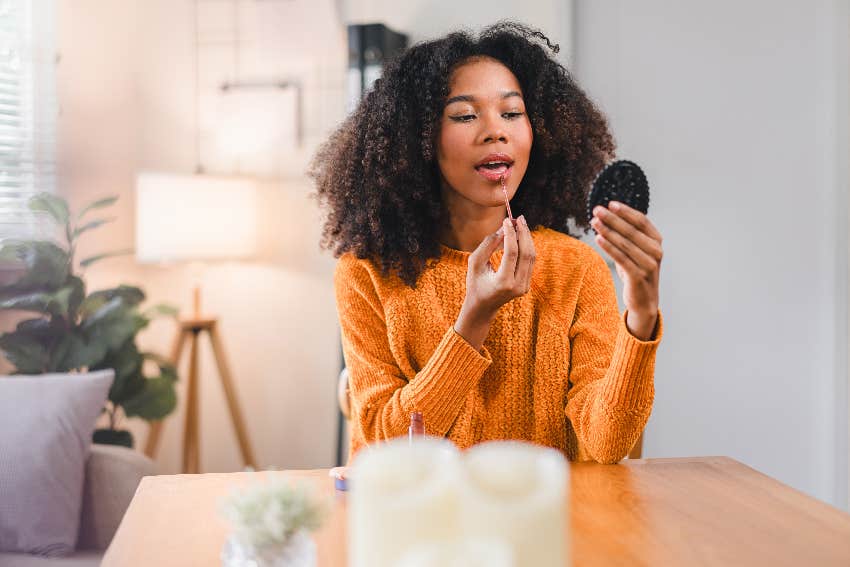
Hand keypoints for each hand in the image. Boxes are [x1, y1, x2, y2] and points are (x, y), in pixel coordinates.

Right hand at [454, 215, 535, 348]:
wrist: (482, 307)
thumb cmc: (475, 283)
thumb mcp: (475, 263)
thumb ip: (488, 245)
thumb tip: (504, 229)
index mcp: (503, 282)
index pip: (512, 253)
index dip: (510, 234)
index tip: (507, 220)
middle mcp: (517, 286)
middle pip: (526, 254)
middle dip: (523, 233)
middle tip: (518, 218)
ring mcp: (524, 287)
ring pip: (531, 257)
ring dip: (527, 238)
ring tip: (520, 224)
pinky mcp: (527, 285)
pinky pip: (530, 262)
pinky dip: (526, 247)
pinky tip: (520, 236)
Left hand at [590, 201, 662, 339]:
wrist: (644, 300)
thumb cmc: (636, 272)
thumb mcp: (636, 251)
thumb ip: (629, 236)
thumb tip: (608, 216)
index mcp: (656, 241)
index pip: (641, 221)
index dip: (625, 211)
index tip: (610, 203)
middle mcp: (656, 251)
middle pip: (631, 230)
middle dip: (612, 218)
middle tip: (596, 210)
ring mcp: (649, 264)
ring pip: (624, 243)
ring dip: (607, 230)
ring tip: (594, 222)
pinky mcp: (638, 275)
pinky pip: (621, 258)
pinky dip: (608, 247)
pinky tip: (598, 238)